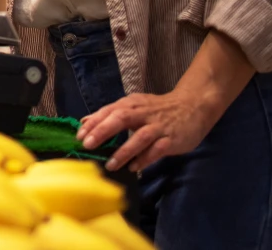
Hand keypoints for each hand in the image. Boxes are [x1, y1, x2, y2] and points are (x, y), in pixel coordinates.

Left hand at [76, 89, 222, 172]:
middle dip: (103, 131)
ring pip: (139, 137)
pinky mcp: (172, 139)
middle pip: (120, 119)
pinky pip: (157, 150)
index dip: (93, 123)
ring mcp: (158, 126)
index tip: (79, 136)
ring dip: (123, 151)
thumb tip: (84, 122)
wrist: (192, 106)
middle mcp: (143, 113)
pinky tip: (133, 167)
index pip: (109, 111)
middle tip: (87, 146)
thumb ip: (110, 115)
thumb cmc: (157, 109)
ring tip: (110, 165)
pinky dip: (144, 159)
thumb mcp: (133, 106)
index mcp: (131, 104)